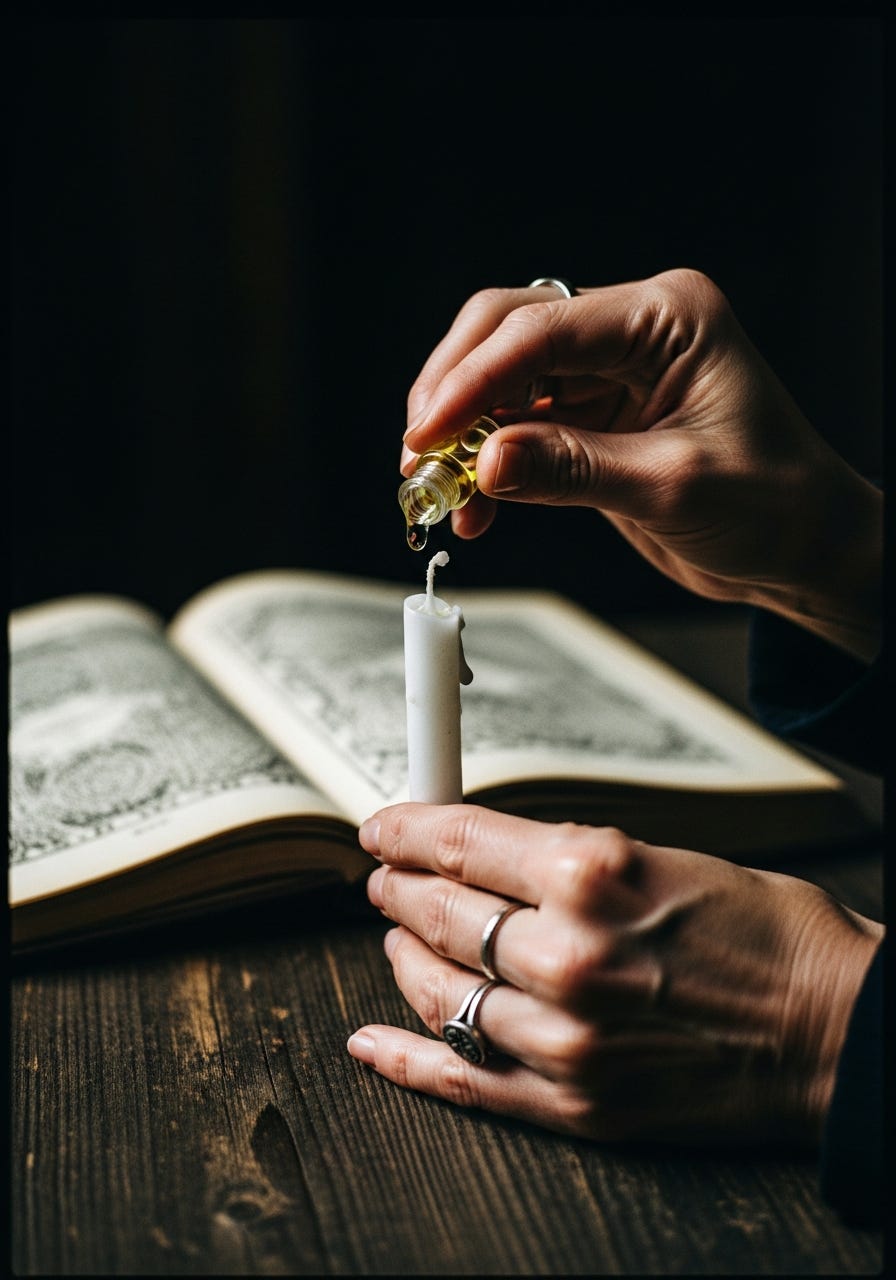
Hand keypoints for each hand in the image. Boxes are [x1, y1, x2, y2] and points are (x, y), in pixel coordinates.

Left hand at [348, 803, 881, 1146]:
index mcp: (592, 873)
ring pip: (441, 992)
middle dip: (400, 889)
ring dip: (406, 957)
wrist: (833, 1027)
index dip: (407, 831)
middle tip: (386, 879)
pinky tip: (369, 1041)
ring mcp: (566, 1037)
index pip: (460, 843)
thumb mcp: (662, 855)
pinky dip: (406, 1060)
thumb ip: (565, 857)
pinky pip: (465, 1080)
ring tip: (398, 937)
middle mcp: (567, 953)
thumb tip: (485, 852)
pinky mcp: (576, 1104)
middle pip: (442, 913)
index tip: (383, 828)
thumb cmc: (764, 931)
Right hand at [401, 270, 880, 660]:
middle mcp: (632, 331)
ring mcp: (607, 373)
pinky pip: (517, 427)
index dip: (472, 379)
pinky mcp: (591, 418)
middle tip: (417, 455)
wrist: (800, 549)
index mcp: (667, 318)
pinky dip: (486, 464)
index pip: (543, 329)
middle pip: (507, 331)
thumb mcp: (673, 487)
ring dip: (461, 433)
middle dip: (453, 391)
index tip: (426, 433)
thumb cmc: (773, 506)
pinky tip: (474, 508)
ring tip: (435, 491)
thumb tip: (484, 462)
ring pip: (502, 379)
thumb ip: (575, 470)